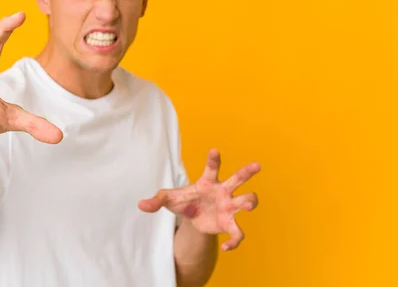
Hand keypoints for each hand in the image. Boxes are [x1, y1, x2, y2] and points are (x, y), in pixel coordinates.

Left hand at [138, 149, 259, 250]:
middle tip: (257, 165)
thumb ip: (156, 200)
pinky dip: (235, 241)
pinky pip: (238, 233)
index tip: (214, 150)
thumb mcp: (168, 199)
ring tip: (248, 205)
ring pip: (247, 201)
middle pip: (238, 178)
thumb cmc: (184, 201)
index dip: (213, 159)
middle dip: (247, 172)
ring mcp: (229, 207)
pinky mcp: (229, 224)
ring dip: (250, 202)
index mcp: (207, 182)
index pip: (212, 167)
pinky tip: (226, 248)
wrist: (192, 218)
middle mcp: (223, 191)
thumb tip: (140, 205)